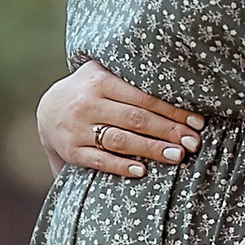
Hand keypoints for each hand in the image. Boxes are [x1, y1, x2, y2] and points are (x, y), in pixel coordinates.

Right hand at [37, 60, 203, 181]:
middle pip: (137, 118)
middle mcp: (88, 103)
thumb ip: (132, 76)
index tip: (197, 121)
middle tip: (194, 142)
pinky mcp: (72, 151)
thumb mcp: (103, 74)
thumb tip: (180, 80)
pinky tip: (142, 170)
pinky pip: (99, 160)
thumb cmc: (89, 91)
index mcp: (100, 80)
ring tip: (177, 155)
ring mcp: (78, 128)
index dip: (173, 110)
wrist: (47, 110)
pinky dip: (121, 166)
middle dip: (169, 131)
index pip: (144, 96)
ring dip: (152, 148)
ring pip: (120, 140)